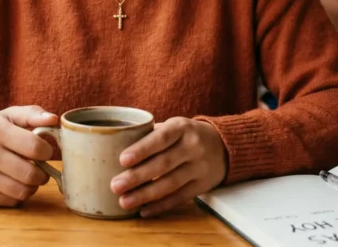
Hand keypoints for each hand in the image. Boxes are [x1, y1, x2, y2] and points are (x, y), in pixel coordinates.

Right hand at [0, 105, 57, 206]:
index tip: (44, 151)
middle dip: (43, 173)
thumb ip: (32, 114)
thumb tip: (54, 119)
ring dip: (33, 186)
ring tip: (30, 176)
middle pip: (30, 173)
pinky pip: (11, 201)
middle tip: (41, 168)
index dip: (46, 151)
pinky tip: (16, 183)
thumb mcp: (8, 116)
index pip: (34, 147)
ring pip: (22, 191)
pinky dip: (19, 194)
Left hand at [109, 117, 226, 217]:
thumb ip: (150, 134)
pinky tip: (144, 210)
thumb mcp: (173, 126)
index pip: (161, 138)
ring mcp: (199, 167)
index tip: (122, 159)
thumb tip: (114, 145)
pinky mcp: (202, 185)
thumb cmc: (185, 134)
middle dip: (138, 177)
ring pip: (170, 184)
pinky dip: (161, 206)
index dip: (142, 149)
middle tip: (115, 185)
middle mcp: (192, 146)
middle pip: (163, 164)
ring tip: (124, 201)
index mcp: (181, 127)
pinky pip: (180, 197)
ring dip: (145, 195)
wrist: (224, 145)